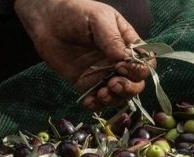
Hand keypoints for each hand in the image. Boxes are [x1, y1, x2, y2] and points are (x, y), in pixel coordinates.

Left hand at [15, 0, 151, 109]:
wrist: (48, 22)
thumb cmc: (76, 13)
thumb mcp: (98, 19)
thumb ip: (112, 39)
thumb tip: (124, 59)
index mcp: (127, 43)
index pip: (145, 62)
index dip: (139, 70)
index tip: (122, 67)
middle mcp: (119, 61)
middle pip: (136, 83)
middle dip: (129, 88)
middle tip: (113, 84)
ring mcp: (104, 74)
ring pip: (119, 95)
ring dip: (114, 99)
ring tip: (101, 94)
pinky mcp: (87, 84)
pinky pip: (98, 100)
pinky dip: (97, 105)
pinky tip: (89, 102)